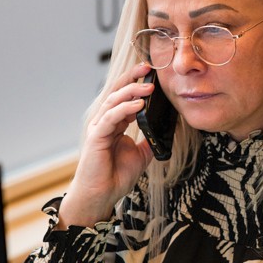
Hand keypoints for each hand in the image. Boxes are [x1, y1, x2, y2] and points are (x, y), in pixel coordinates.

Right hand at [57, 62, 157, 227]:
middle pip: (117, 92)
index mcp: (115, 123)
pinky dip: (124, 109)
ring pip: (113, 101)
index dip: (136, 83)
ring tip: (149, 87)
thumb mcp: (141, 154)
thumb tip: (167, 129)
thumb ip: (150, 139)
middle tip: (148, 67)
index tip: (152, 73)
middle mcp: (105, 121)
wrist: (102, 195)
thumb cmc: (116, 175)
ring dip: (131, 92)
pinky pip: (111, 118)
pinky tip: (139, 105)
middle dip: (132, 78)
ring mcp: (99, 127)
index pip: (125, 96)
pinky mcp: (96, 137)